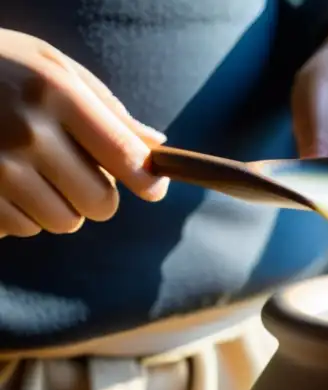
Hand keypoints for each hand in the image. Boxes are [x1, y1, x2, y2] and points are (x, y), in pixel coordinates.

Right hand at [0, 29, 167, 238]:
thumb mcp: (50, 65)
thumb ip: (105, 108)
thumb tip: (156, 145)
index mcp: (56, 94)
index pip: (126, 157)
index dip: (148, 181)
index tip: (152, 188)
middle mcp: (27, 133)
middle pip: (100, 203)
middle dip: (98, 195)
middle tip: (78, 173)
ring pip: (64, 222)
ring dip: (59, 206)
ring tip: (35, 173)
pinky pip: (22, 228)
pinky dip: (22, 214)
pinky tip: (6, 183)